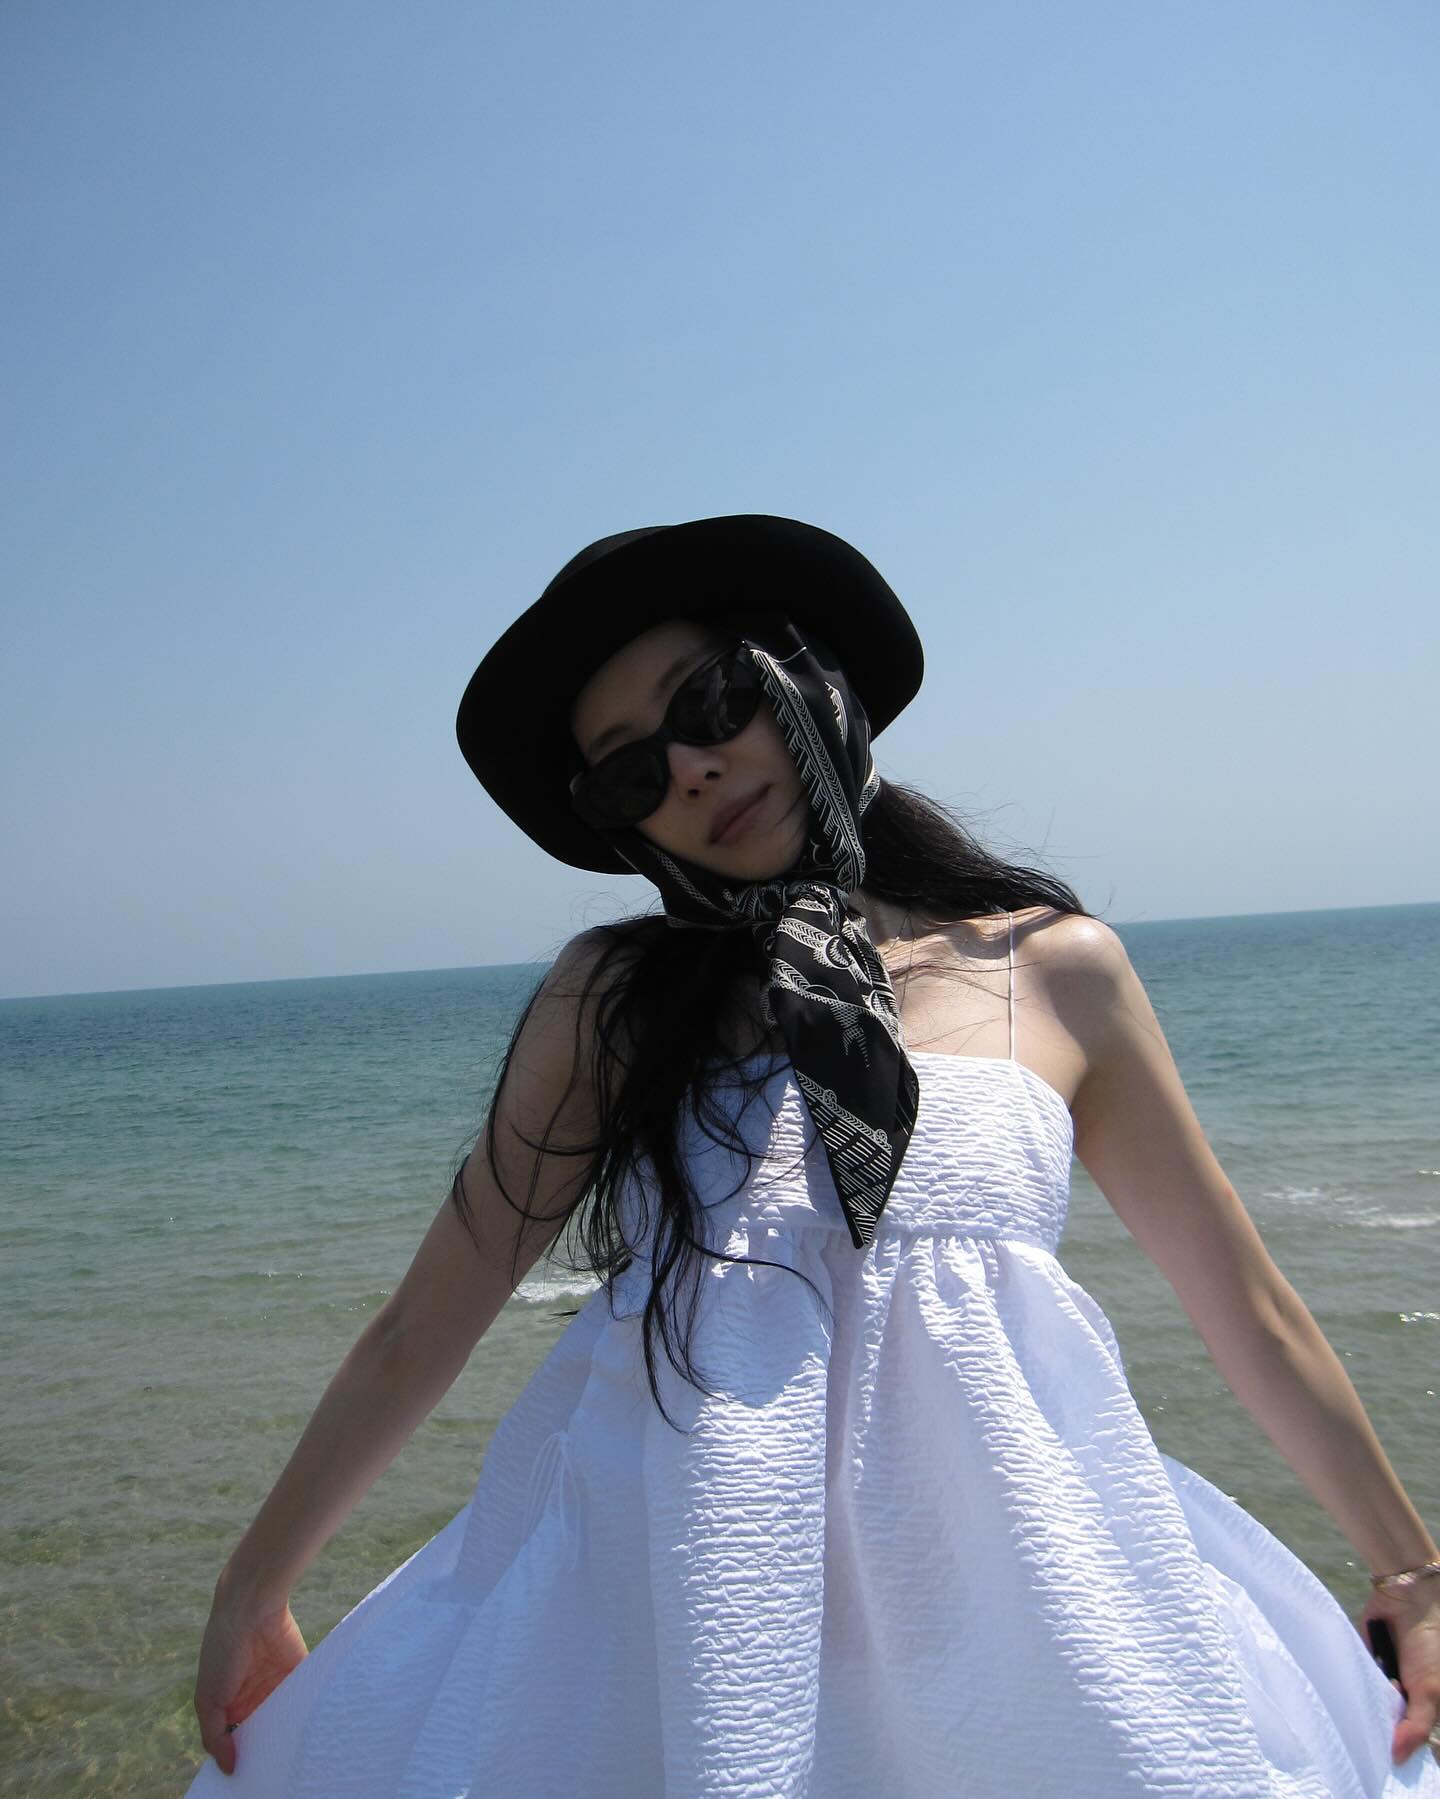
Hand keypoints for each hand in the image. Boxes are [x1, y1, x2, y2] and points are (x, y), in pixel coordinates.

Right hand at [194, 1589, 308, 1774]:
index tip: (250, 1782)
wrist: (250, 1608)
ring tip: (298, 1762)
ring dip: (291, 1734)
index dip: (241, 1758)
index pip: (237, 1740)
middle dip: (269, 1750)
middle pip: (265, 1732)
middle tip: (277, 1776)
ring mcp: (278, 1684)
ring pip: (287, 1718)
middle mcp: (255, 1697)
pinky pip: (307, 1696)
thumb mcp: (209, 1699)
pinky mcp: (301, 1671)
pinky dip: (311, 1712)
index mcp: (230, 1704)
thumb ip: (216, 1736)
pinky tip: (316, 1734)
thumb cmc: (222, 1651)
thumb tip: (229, 1769)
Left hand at [1358, 1581, 1439, 1765]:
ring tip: (1350, 1720)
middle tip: (1361, 1745)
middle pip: (1387, 1723)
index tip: (1379, 1765)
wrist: (1406, 1600)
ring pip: (1368, 1705)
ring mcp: (1383, 1680)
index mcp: (1425, 1706)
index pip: (1410, 1737)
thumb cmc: (1428, 1647)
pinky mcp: (1365, 1663)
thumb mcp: (1430, 1691)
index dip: (1398, 1749)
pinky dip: (1350, 1689)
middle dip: (1377, 1731)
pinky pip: (1355, 1682)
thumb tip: (1397, 1760)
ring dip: (1362, 1709)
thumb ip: (1415, 1727)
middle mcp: (1404, 1695)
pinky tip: (1341, 1699)